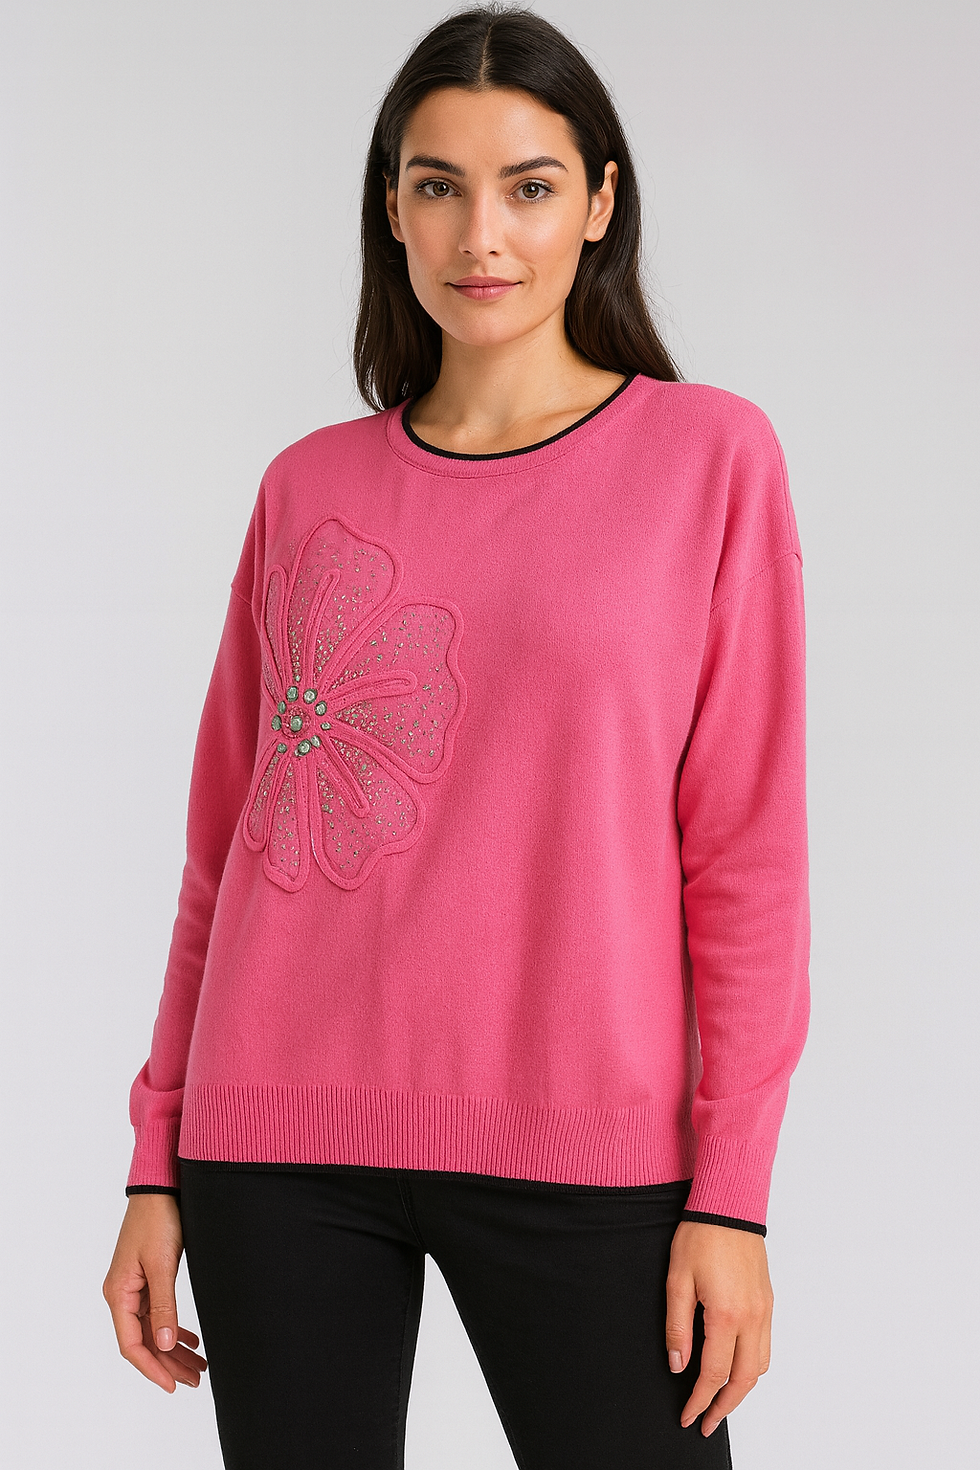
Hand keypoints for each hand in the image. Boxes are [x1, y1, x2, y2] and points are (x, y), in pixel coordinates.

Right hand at [103, 1193, 207, 1392]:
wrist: (161, 1187)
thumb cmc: (158, 1220)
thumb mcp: (162, 1265)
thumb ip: (164, 1305)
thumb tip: (166, 1344)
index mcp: (119, 1294)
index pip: (132, 1345)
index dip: (152, 1368)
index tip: (173, 1386)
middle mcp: (122, 1294)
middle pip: (144, 1341)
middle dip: (169, 1363)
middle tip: (196, 1379)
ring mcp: (134, 1287)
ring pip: (154, 1329)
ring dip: (174, 1349)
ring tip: (199, 1366)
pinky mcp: (147, 1277)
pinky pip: (158, 1313)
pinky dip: (174, 1328)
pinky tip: (191, 1340)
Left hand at [665, 1219, 772, 1436]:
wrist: (729, 1206)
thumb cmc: (700, 1236)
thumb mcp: (677, 1280)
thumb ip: (677, 1327)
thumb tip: (678, 1365)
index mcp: (726, 1315)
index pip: (713, 1374)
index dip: (699, 1400)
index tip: (687, 1416)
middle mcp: (752, 1318)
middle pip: (743, 1380)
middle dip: (724, 1406)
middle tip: (705, 1421)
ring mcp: (764, 1310)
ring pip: (760, 1367)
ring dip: (741, 1389)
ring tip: (720, 1401)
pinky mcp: (768, 1301)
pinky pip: (766, 1346)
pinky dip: (753, 1366)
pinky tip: (737, 1368)